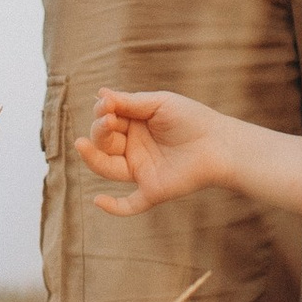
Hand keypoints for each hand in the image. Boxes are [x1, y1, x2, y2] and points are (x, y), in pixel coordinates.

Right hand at [77, 90, 237, 215]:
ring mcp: (141, 171)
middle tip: (107, 120)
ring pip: (108, 169)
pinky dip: (113, 207)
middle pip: (103, 144)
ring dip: (93, 158)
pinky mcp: (152, 190)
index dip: (101, 114)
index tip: (106, 105)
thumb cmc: (192, 119)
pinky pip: (129, 204)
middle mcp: (134, 149)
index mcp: (134, 127)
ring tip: (82, 144)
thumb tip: (100, 94)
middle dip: (99, 132)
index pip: (106, 122)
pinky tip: (98, 201)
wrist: (219, 143)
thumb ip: (129, 102)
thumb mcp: (159, 104)